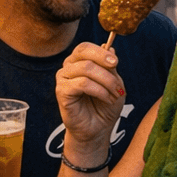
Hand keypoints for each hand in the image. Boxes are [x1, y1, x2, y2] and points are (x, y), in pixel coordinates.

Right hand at [56, 42, 125, 164]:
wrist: (98, 129)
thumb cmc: (105, 105)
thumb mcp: (114, 82)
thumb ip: (110, 66)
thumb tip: (109, 47)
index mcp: (80, 61)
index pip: (85, 47)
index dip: (101, 52)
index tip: (116, 61)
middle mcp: (69, 67)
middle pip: (83, 52)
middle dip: (103, 60)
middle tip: (116, 69)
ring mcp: (63, 78)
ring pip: (86, 68)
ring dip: (106, 80)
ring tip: (115, 93)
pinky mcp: (61, 92)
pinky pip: (82, 83)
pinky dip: (99, 90)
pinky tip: (106, 98)